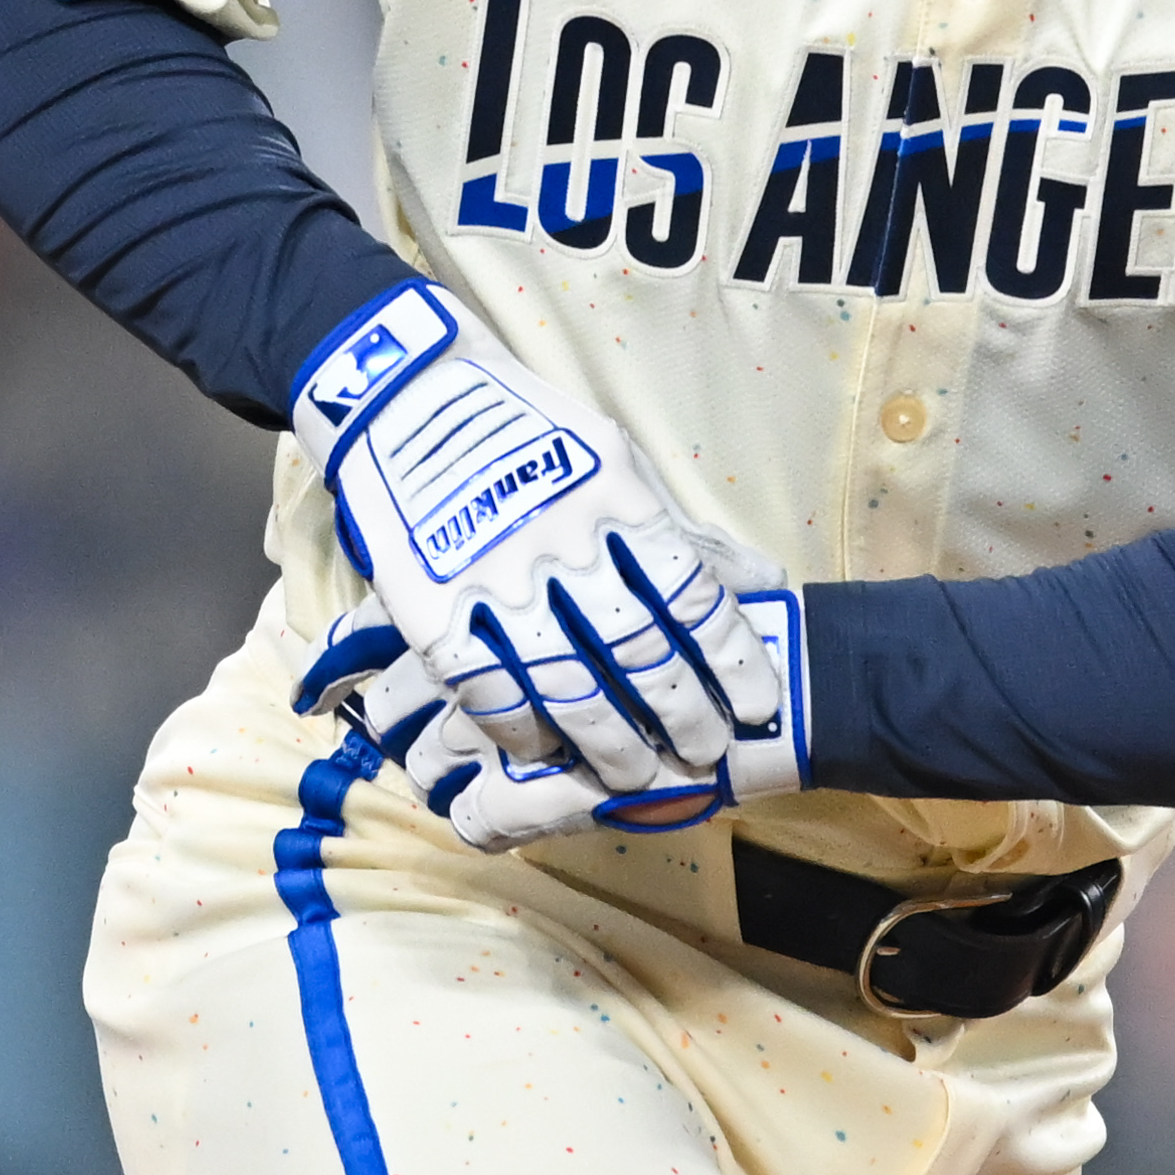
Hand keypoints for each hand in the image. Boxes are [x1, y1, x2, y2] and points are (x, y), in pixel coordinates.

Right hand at [294, 284, 797, 805]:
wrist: (409, 396)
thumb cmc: (532, 434)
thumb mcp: (618, 458)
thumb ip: (682, 531)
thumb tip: (765, 583)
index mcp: (617, 498)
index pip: (694, 596)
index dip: (732, 661)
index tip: (757, 709)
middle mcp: (563, 539)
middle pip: (639, 651)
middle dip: (682, 715)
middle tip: (707, 755)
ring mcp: (495, 575)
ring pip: (567, 683)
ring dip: (608, 742)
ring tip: (637, 779)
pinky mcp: (433, 605)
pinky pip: (486, 689)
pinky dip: (521, 731)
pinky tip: (548, 753)